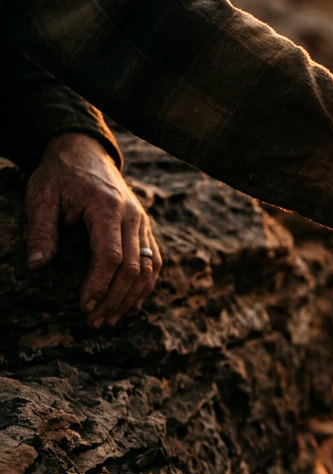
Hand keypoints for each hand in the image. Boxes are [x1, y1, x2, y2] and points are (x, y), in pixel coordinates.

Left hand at [26, 133, 161, 326]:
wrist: (84, 151)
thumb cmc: (59, 174)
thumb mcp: (41, 196)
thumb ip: (41, 230)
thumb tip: (36, 266)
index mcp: (107, 209)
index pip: (111, 256)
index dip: (99, 285)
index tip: (84, 306)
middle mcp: (132, 217)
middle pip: (135, 267)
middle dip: (116, 298)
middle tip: (96, 321)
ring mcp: (142, 222)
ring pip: (150, 267)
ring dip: (133, 297)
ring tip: (113, 318)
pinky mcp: (144, 227)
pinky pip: (155, 260)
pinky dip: (145, 285)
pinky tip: (131, 303)